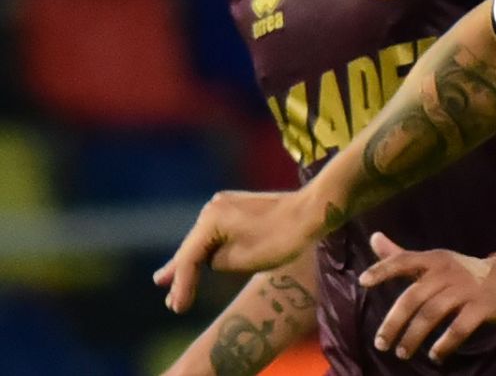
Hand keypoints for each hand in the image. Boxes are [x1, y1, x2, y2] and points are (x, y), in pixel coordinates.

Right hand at [153, 190, 316, 313]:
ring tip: (167, 281)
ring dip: (192, 260)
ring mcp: (225, 204)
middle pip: (193, 247)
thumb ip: (215, 262)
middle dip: (180, 273)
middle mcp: (213, 206)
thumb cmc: (280, 238)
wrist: (312, 211)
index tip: (178, 308)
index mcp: (210, 218)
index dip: (182, 286)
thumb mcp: (241, 260)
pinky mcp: (237, 206)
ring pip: (204, 239)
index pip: (189, 259)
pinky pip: (216, 232)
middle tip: (166, 296)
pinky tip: (197, 260)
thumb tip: (209, 259)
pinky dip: (209, 248)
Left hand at [361, 232, 495, 363]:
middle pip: (414, 297)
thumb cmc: (463, 273)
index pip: (404, 260)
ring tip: (402, 353)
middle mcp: (448, 272)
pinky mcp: (482, 306)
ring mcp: (466, 289)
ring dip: (414, 337)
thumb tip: (373, 237)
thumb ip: (402, 255)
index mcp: (434, 260)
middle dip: (394, 323)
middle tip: (382, 344)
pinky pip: (459, 327)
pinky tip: (435, 355)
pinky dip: (445, 344)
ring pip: (433, 314)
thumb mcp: (434, 261)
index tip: (363, 282)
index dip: (383, 269)